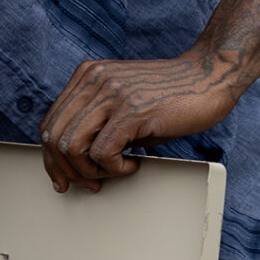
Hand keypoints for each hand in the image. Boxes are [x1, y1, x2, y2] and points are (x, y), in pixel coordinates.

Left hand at [38, 51, 240, 192]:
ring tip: (112, 173)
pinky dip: (114, 168)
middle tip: (88, 184)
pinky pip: (102, 152)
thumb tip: (74, 161)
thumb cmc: (170, 96)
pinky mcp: (132, 110)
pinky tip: (132, 164)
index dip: (51, 157)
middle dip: (66, 170)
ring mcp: (112, 93)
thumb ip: (97, 121)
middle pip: (55, 136)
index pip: (50, 122)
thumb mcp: (123, 104)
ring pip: (72, 146)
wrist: (209, 76)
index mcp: (87, 76)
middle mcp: (94, 80)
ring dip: (89, 171)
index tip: (62, 178)